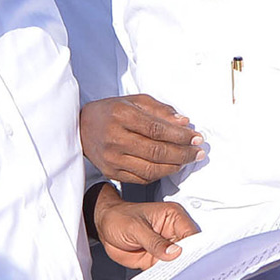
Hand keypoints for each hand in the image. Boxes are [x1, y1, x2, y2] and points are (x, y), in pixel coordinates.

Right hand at [81, 94, 204, 182]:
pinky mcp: (111, 172)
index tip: (197, 137)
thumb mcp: (134, 101)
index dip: (181, 136)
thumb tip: (184, 122)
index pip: (158, 130)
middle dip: (183, 153)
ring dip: (175, 166)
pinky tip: (170, 167)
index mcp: (122, 116)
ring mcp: (112, 158)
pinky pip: (142, 178)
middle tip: (198, 152)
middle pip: (157, 151)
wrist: (80, 128)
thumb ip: (160, 110)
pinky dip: (160, 174)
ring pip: (151, 169)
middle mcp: (115, 138)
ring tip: (187, 160)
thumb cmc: (111, 112)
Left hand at [92, 185, 199, 268]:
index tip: (193, 262)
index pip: (192, 234)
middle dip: (188, 263)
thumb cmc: (119, 218)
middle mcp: (174, 232)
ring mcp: (167, 247)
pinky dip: (166, 277)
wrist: (104, 226)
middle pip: (190, 250)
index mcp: (174, 217)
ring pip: (180, 262)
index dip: (196, 248)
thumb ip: (155, 241)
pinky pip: (167, 270)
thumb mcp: (135, 228)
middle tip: (186, 274)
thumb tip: (175, 252)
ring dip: (178, 272)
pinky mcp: (158, 260)